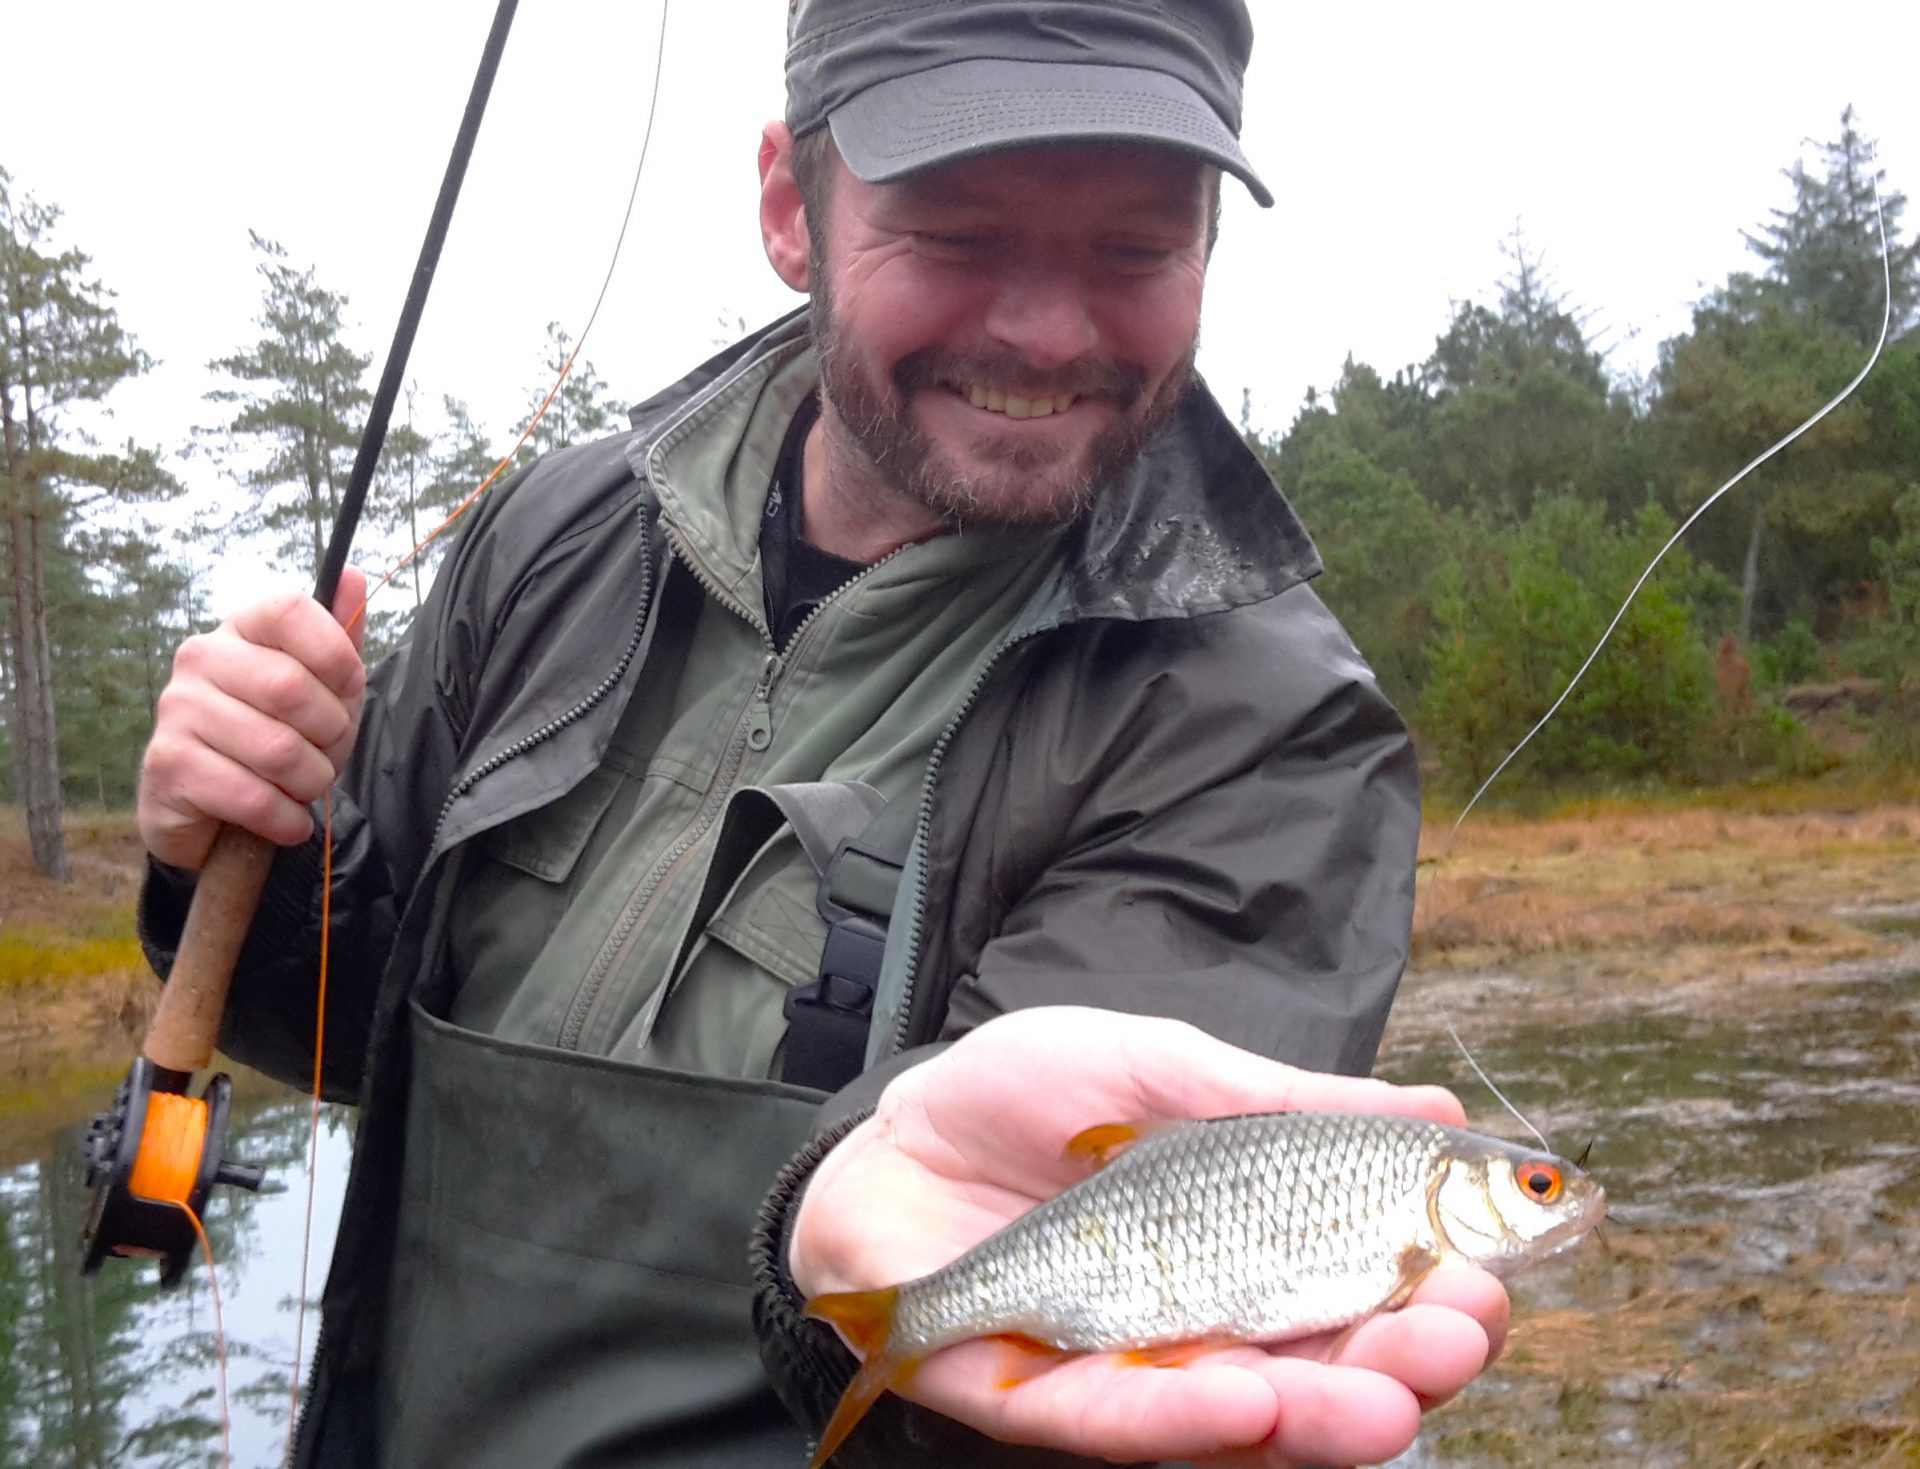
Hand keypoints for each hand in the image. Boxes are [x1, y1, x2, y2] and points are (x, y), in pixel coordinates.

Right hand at [137, 568, 369, 869]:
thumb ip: (338, 639)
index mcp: (241, 630)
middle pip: (291, 687)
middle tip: (325, 753)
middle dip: (331, 734)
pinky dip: (285, 817)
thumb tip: (352, 575)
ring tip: (303, 787)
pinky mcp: (168, 765)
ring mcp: (177, 710)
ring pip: (278, 750)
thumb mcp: (320, 690)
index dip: (334, 652)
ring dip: (310, 781)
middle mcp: (200, 659)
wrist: (211, 811)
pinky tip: (286, 818)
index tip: (349, 687)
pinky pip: (252, 795)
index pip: (289, 609)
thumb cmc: (273, 738)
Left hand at [791, 1006, 1508, 1466]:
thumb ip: (1287, 1103)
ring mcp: (1132, 1368)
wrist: (893, 1124)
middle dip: (1404, 1365)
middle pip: (1328, 1372)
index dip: (1438, 1295)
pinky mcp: (1042, 1395)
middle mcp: (1211, 1326)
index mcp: (1255, 1252)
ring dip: (1321, 1415)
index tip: (1490, 1276)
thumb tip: (1439, 1111)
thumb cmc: (1035, 1093)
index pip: (1369, 1294)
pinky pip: (1122, 1421)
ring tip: (1384, 1399)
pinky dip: (1187, 1417)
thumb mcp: (1170, 1071)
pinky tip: (1252, 1398)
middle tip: (1459, 1336)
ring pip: (1245, 1418)